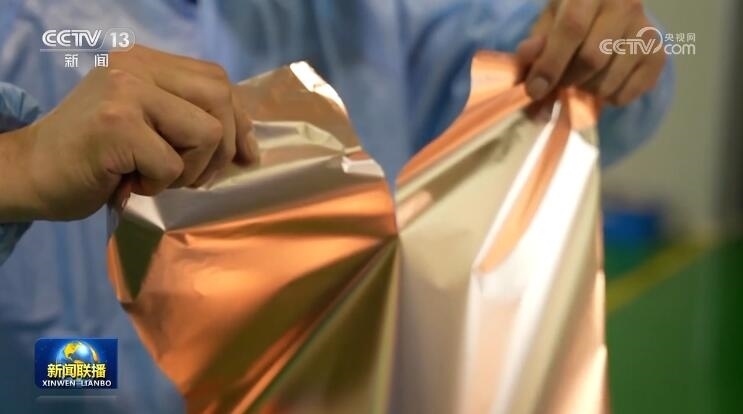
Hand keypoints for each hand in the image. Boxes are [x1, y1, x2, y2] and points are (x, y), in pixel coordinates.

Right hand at [0, 45, 254, 221]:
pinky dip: (159, 184)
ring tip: (155, 176)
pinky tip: (131, 183)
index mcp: (146, 61)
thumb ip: (188, 118)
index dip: (239, 121)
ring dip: (190, 170)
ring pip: (207, 133)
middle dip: (222, 149)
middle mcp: (136, 66)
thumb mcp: (147, 125)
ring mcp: (125, 92)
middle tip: (192, 176)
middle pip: (221, 100)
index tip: (244, 156)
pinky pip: (172, 163)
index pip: (218, 81)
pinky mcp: (116, 124)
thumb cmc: (95, 157)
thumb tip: (249, 144)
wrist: (31, 172)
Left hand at [517, 0, 666, 105]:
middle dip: (568, 79)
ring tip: (581, 78)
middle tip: (560, 81)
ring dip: (586, 90)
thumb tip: (529, 64)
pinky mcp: (658, 55)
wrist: (611, 8)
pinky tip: (602, 81)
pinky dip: (607, 98)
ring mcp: (646, 30)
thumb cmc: (572, 14)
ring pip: (609, 80)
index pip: (573, 27)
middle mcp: (626, 5)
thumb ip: (536, 43)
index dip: (551, 63)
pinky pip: (627, 93)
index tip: (535, 89)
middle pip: (593, 58)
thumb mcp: (548, 20)